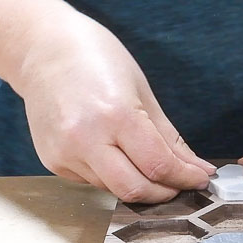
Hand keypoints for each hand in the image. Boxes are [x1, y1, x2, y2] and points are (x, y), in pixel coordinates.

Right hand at [13, 14, 214, 202]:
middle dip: (164, 193)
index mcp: (115, 115)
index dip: (185, 178)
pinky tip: (114, 153)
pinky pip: (92, 181)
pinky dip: (111, 175)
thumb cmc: (96, 59)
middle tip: (180, 184)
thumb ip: (169, 137)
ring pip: (113, 188)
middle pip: (134, 189)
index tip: (200, 179)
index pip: (158, 165)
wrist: (42, 49)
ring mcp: (64, 153)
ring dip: (138, 184)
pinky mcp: (52, 161)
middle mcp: (85, 139)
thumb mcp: (142, 91)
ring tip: (149, 165)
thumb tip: (196, 168)